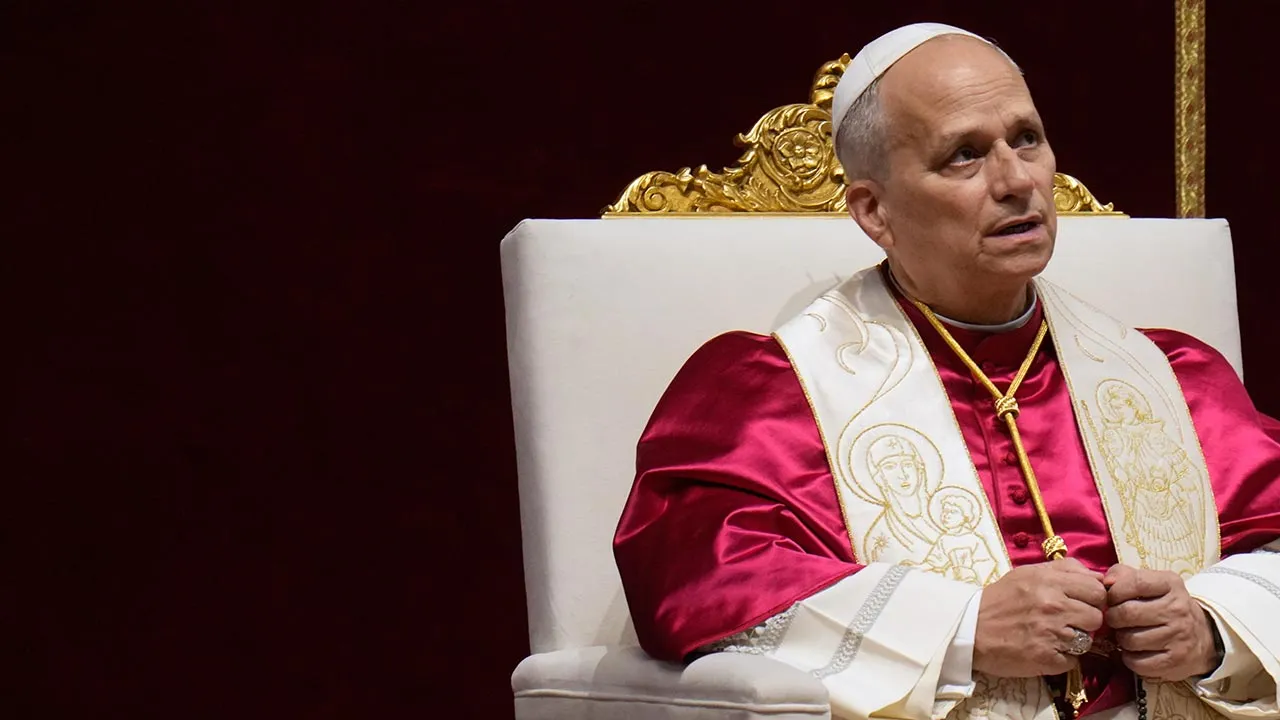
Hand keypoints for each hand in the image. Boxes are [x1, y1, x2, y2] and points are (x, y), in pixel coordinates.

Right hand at [974, 558, 1106, 677]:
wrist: (969, 630)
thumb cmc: (999, 599)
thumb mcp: (1028, 574)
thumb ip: (1065, 570)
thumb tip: (1100, 577)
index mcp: (1049, 582)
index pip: (1098, 590)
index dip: (1092, 598)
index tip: (1080, 602)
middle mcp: (1053, 607)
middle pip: (1097, 617)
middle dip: (1085, 620)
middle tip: (1066, 621)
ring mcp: (1051, 635)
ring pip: (1088, 641)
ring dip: (1075, 640)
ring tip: (1053, 636)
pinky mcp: (1047, 659)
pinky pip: (1073, 661)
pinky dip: (1062, 658)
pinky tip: (1045, 649)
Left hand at [1105, 564, 1219, 681]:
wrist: (1202, 636)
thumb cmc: (1164, 606)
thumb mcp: (1151, 584)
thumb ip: (1124, 575)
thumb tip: (1105, 582)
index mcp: (1171, 584)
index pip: (1135, 582)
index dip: (1115, 592)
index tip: (1111, 598)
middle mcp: (1178, 609)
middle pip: (1127, 613)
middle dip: (1113, 618)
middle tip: (1115, 619)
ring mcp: (1179, 636)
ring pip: (1130, 639)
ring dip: (1121, 639)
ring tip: (1127, 634)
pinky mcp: (1176, 661)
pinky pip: (1137, 662)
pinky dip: (1129, 658)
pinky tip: (1136, 651)